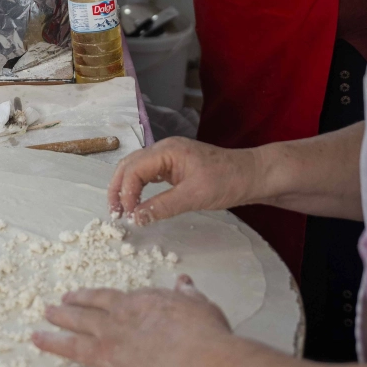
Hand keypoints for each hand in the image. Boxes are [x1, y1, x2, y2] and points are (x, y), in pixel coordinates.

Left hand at [33, 280, 239, 366]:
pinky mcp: (108, 361)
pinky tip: (42, 343)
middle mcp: (125, 316)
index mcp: (145, 301)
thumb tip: (185, 284)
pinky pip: (73, 351)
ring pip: (76, 327)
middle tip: (56, 305)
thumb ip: (187, 296)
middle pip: (91, 309)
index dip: (99, 297)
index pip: (115, 298)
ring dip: (57, 323)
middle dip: (72, 306)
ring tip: (39, 324)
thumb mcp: (199, 307)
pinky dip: (54, 345)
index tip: (89, 297)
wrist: (202, 364)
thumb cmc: (206, 338)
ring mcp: (113, 338)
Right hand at [109, 138, 259, 224]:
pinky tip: (138, 201)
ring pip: (136, 168)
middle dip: (118, 188)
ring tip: (122, 209)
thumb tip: (136, 218)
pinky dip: (139, 186)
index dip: (125, 193)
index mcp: (167, 151)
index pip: (133, 169)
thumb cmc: (227, 181)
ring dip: (126, 187)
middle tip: (114, 213)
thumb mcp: (194, 197)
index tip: (127, 216)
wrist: (251, 175)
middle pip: (129, 165)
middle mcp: (164, 149)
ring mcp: (169, 156)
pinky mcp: (174, 165)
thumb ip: (162, 206)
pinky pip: (149, 173)